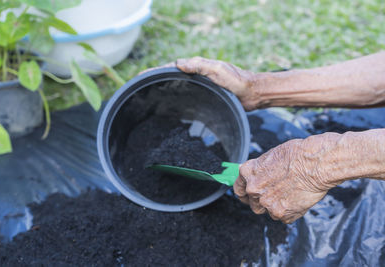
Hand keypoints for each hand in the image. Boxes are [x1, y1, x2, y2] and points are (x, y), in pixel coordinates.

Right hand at [139, 57, 260, 109]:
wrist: (251, 93)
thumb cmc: (237, 80)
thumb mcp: (218, 69)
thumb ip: (200, 65)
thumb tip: (178, 63)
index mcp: (197, 67)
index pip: (172, 68)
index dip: (156, 72)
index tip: (142, 76)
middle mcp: (197, 76)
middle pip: (172, 78)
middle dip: (156, 82)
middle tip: (141, 89)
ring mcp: (200, 87)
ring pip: (178, 88)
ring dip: (165, 91)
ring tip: (150, 98)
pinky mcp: (206, 98)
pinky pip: (188, 98)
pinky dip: (177, 100)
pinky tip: (171, 108)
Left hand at [233, 135, 336, 223]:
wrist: (315, 164)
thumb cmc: (297, 155)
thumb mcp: (271, 155)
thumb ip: (259, 169)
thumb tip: (254, 173)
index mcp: (248, 173)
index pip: (238, 189)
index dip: (244, 193)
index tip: (247, 195)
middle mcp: (254, 189)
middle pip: (252, 202)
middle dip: (262, 200)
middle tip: (276, 193)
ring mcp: (267, 203)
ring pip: (267, 211)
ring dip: (275, 206)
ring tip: (289, 194)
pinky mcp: (281, 213)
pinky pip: (282, 217)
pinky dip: (290, 211)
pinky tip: (297, 199)